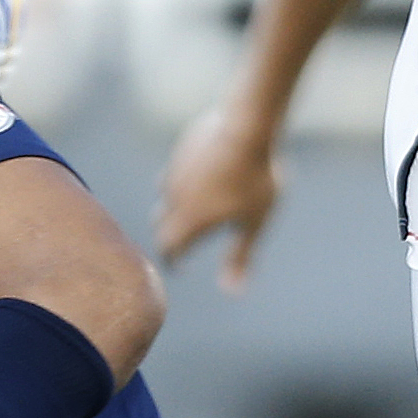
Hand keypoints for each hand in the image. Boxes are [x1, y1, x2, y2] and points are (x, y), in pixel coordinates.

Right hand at [155, 100, 282, 287]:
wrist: (248, 126)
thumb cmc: (256, 178)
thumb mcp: (254, 221)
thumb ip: (241, 255)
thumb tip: (232, 290)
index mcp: (190, 220)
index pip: (169, 248)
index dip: (173, 260)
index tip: (179, 266)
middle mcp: (174, 197)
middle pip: (161, 223)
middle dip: (170, 236)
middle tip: (182, 244)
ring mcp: (175, 170)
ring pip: (166, 195)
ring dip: (174, 207)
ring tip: (193, 210)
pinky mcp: (181, 150)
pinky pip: (176, 171)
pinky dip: (183, 182)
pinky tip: (203, 178)